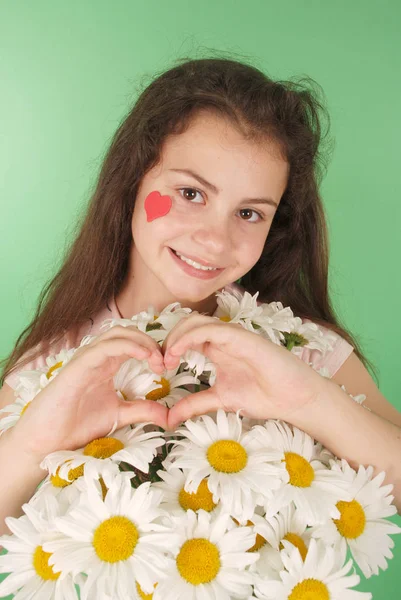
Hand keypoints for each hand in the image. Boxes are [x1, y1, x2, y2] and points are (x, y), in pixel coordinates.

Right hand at [9, 326, 167, 460]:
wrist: (46, 441)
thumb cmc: (76, 426)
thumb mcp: (119, 416)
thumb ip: (143, 411)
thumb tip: (170, 416)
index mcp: (106, 364)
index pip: (132, 342)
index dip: (153, 348)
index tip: (167, 367)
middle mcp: (96, 357)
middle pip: (128, 332)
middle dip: (150, 341)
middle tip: (165, 362)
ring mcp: (86, 359)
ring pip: (117, 334)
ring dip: (141, 341)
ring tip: (156, 359)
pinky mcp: (77, 366)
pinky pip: (104, 347)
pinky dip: (127, 346)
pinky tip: (144, 355)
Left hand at [162, 314, 326, 428]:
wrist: (294, 399)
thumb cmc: (263, 396)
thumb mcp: (219, 400)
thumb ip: (194, 404)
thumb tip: (168, 419)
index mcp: (216, 348)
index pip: (185, 336)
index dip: (167, 347)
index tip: (158, 369)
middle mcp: (222, 337)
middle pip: (186, 324)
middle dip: (167, 339)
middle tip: (158, 364)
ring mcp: (232, 335)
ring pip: (195, 322)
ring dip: (175, 336)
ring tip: (166, 359)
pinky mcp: (242, 337)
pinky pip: (210, 329)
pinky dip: (189, 337)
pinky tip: (178, 353)